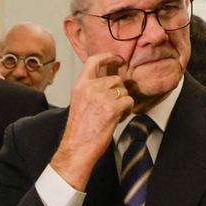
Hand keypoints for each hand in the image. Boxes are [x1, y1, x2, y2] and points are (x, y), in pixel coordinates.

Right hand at [49, 54, 133, 190]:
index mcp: (80, 85)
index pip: (94, 61)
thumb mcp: (80, 103)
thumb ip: (92, 90)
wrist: (77, 148)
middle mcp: (90, 88)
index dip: (108, 57)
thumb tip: (112, 83)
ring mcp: (102, 96)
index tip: (118, 59)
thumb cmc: (79, 130)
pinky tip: (117, 119)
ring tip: (112, 115)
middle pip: (115, 79)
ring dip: (122, 102)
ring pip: (123, 91)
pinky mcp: (113, 107)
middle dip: (118, 92)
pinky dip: (127, 111)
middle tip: (112, 107)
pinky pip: (129, 101)